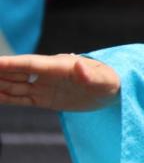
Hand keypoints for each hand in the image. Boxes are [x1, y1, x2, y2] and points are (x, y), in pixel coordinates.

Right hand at [0, 54, 120, 111]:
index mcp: (59, 66)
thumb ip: (90, 74)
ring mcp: (44, 86)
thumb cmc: (112, 81)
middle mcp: (47, 74)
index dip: (9, 63)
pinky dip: (5, 97)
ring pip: (14, 85)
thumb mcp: (104, 79)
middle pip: (15, 72)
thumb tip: (78, 64)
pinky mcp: (45, 99)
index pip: (28, 64)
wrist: (114, 91)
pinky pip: (20, 98)